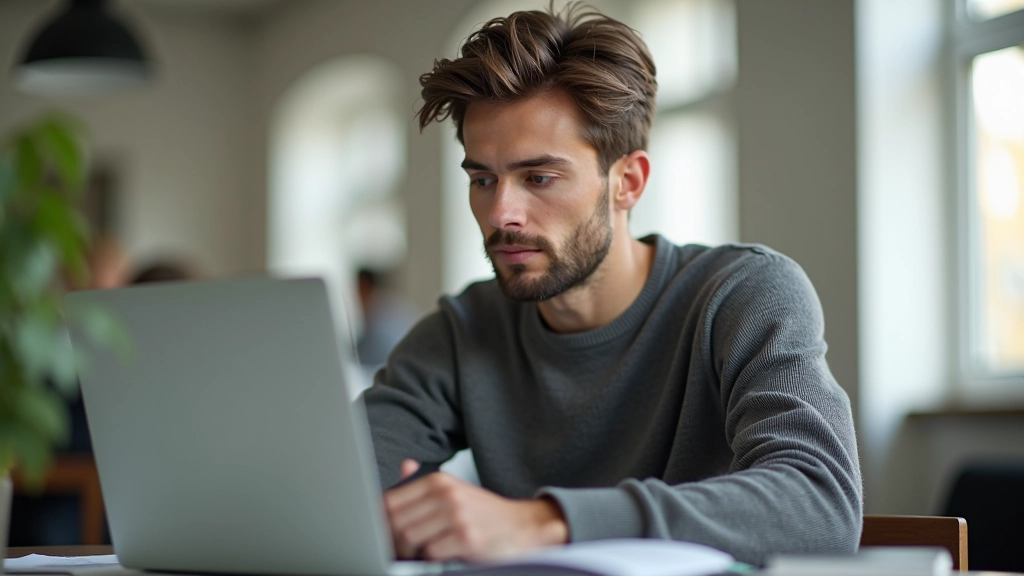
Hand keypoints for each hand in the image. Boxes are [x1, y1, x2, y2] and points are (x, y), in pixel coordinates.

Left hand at [384, 459, 567, 560]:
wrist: (520, 526)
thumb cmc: (482, 513)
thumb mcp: (454, 491)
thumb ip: (425, 485)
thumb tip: (403, 467)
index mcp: (438, 481)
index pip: (390, 501)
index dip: (380, 522)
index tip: (382, 534)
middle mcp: (446, 494)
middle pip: (397, 522)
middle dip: (393, 542)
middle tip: (399, 551)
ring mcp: (456, 515)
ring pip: (410, 538)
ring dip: (410, 553)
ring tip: (418, 555)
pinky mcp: (466, 537)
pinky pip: (431, 553)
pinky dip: (431, 559)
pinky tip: (440, 556)